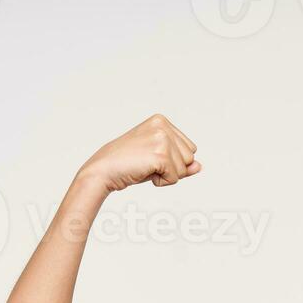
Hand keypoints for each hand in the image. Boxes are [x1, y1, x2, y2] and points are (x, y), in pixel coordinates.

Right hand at [77, 113, 201, 192]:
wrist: (103, 171)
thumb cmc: (126, 166)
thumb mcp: (157, 161)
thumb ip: (180, 162)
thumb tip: (199, 166)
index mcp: (161, 121)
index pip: (189, 149)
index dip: (172, 161)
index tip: (149, 158)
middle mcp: (163, 125)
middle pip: (190, 157)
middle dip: (172, 168)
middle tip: (146, 164)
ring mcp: (161, 138)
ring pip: (184, 168)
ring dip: (166, 175)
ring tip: (144, 167)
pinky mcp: (160, 154)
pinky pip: (175, 178)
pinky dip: (161, 182)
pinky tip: (144, 173)